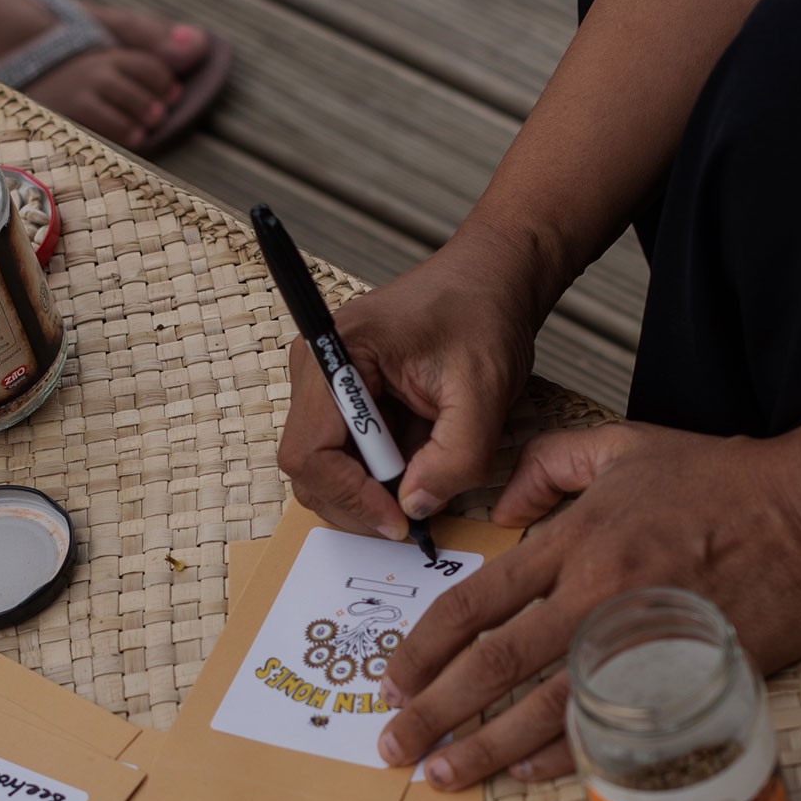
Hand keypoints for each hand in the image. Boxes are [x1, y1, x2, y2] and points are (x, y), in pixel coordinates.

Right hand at [274, 227, 549, 535]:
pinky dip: (380, 475)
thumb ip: (455, 457)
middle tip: (414, 516)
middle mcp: (316, 369)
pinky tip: (420, 461)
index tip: (400, 521)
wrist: (491, 280)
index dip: (351, 497)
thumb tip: (415, 508)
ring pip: (327, 469)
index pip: (311, 452)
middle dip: (359, 502)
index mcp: (335, 354)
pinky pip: (348, 456)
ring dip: (372, 490)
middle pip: (310, 469)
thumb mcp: (484, 390)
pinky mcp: (343, 398)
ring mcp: (325, 385)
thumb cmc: (482, 315)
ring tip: (425, 478)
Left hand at [373, 423, 800, 786]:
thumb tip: (500, 510)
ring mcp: (638, 640)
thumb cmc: (727, 481)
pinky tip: (524, 774)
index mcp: (574, 539)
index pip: (477, 601)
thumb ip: (552, 466)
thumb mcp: (627, 446)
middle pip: (494, 662)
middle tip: (394, 747)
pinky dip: (563, 754)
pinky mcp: (682, 676)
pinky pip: (611, 725)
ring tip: (442, 774)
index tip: (392, 681)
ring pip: (544, 705)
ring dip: (485, 746)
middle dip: (435, 709)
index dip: (426, 647)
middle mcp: (595, 592)